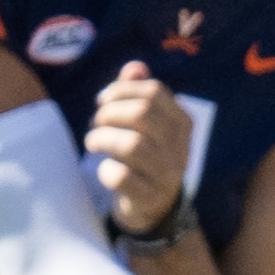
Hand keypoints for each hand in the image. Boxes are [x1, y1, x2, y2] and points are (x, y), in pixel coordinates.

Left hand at [84, 61, 192, 235]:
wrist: (152, 206)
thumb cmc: (143, 155)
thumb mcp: (144, 123)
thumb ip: (138, 93)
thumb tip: (135, 68)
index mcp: (181, 122)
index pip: (153, 91)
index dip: (120, 91)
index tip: (102, 100)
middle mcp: (180, 147)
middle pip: (142, 114)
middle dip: (109, 113)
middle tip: (96, 123)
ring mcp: (168, 174)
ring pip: (132, 145)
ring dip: (103, 139)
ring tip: (93, 143)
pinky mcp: (150, 198)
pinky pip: (122, 178)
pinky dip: (105, 171)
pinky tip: (104, 170)